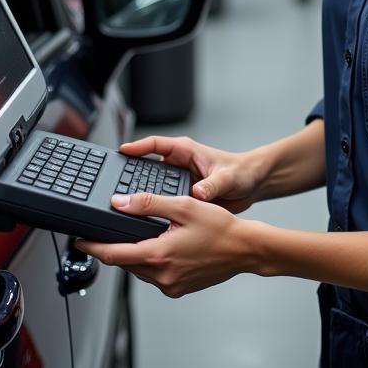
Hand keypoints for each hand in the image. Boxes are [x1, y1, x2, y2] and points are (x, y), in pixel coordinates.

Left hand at [75, 192, 256, 297]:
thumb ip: (147, 205)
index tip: (78, 242)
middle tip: (104, 233)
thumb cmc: (220, 227)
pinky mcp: (179, 289)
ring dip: (133, 255)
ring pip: (139, 270)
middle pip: (124, 263)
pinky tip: (159, 247)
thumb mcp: (182, 206)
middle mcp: (162, 276)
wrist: (246, 249)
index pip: (113, 255)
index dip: (91, 248)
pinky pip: (155, 276)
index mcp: (158, 255)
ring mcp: (171, 286)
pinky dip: (150, 262)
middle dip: (112, 248)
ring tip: (134, 237)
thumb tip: (119, 203)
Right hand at [117, 135, 262, 213]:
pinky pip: (162, 203)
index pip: (155, 145)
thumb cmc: (242, 172)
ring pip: (152, 187)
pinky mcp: (182, 198)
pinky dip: (154, 210)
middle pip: (147, 167)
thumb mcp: (227, 177)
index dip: (137, 147)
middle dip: (131, 176)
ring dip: (141, 196)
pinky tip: (145, 222)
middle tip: (116, 186)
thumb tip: (197, 194)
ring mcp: (179, 182)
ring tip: (126, 207)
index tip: (122, 152)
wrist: (252, 187)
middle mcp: (179, 165)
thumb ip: (212, 185)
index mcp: (186, 151)